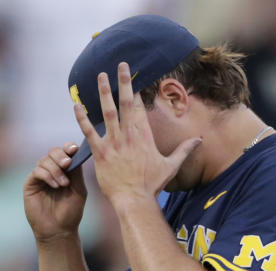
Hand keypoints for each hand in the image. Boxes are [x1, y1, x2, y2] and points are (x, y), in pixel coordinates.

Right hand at [23, 142, 87, 242]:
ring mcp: (41, 177)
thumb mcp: (78, 190)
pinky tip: (55, 186)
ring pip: (45, 160)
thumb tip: (75, 153)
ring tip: (63, 184)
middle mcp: (53, 171)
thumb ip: (76, 172)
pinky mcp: (31, 183)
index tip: (74, 149)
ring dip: (55, 170)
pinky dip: (47, 176)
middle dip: (61, 155)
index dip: (69, 147)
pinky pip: (37, 171)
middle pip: (53, 152)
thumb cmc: (71, 212)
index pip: (66, 152)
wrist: (59, 230)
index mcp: (66, 171)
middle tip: (67, 164)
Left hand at [74, 62, 201, 208]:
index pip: (140, 108)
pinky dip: (82, 118)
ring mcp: (115, 143)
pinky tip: (76, 105)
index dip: (137, 91)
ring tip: (101, 76)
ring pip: (108, 112)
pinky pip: (90, 132)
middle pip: (126, 103)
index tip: (134, 77)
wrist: (135, 200)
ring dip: (104, 93)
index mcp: (145, 137)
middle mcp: (130, 135)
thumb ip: (184, 150)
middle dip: (124, 82)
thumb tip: (199, 140)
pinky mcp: (101, 152)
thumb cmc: (152, 184)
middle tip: (120, 65)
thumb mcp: (171, 166)